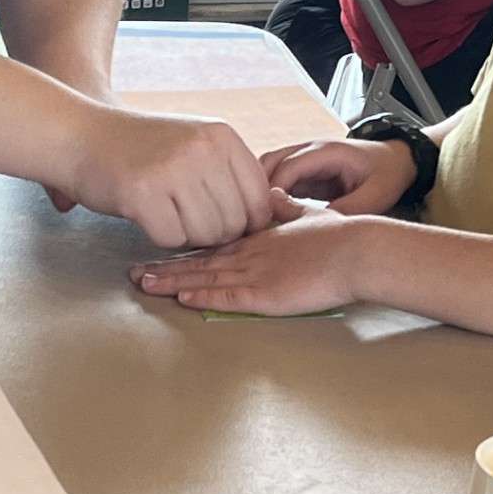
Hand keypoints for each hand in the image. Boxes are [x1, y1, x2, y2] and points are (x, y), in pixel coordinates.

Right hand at [63, 105, 273, 248]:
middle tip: (187, 219)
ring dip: (189, 236)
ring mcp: (173, 171)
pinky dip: (162, 237)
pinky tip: (148, 216)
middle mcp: (202, 150)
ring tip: (168, 213)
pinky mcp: (143, 195)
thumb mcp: (195, 143)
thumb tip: (269, 216)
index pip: (260, 199)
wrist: (80, 136)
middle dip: (215, 233)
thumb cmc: (141, 148)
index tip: (224, 222)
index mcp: (222, 137)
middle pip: (235, 222)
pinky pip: (173, 239)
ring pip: (207, 235)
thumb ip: (230, 172)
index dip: (247, 222)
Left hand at [130, 191, 364, 313]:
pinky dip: (203, 297)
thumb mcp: (307, 215)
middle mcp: (251, 254)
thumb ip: (287, 209)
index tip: (162, 247)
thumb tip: (273, 194)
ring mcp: (257, 274)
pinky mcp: (266, 294)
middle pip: (201, 262)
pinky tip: (182, 298)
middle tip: (134, 270)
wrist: (358, 250)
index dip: (186, 248)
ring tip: (144, 284)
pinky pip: (228, 297)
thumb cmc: (340, 236)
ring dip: (174, 282)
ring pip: (206, 278)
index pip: (214, 244)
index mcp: (259, 238)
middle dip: (167, 267)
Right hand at [261, 138, 415, 212]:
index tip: (267, 220)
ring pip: (268, 169)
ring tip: (259, 222)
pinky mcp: (304, 170)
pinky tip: (269, 218)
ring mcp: (305, 158)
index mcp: (326, 152)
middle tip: (256, 223)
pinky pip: (278, 180)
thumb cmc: (387, 174)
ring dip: (261, 192)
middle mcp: (310, 149)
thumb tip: (316, 229)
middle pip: (269, 163)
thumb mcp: (374, 196)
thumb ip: (347, 210)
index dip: (273, 193)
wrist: (397, 161)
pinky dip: (270, 196)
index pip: (287, 168)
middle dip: (258, 191)